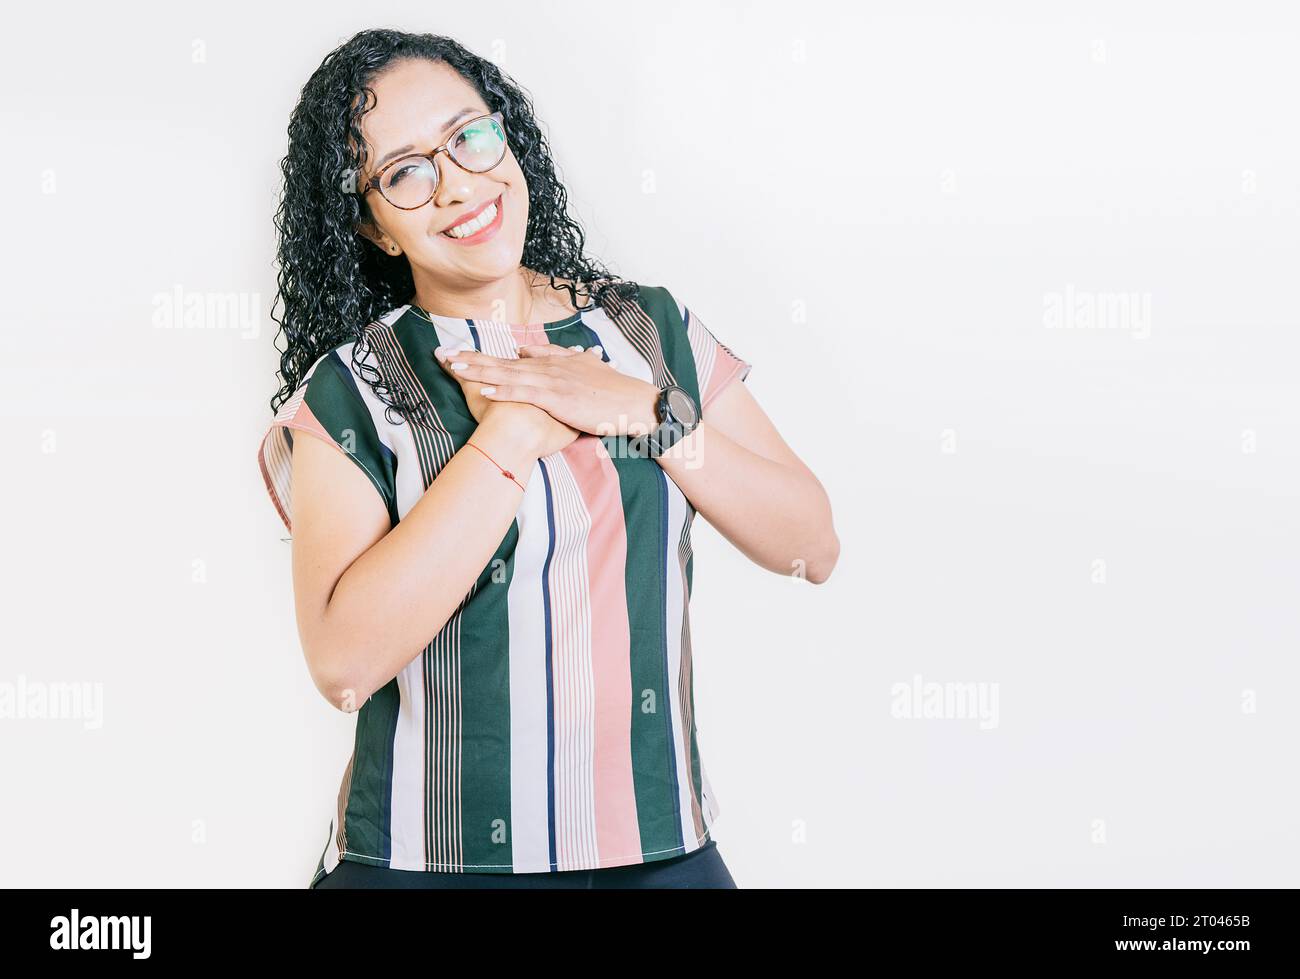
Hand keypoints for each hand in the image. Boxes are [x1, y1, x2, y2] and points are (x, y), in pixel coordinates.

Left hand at [437, 343, 661, 437]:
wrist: (636, 402)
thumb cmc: (614, 393)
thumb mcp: (586, 369)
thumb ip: (559, 358)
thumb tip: (529, 351)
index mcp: (556, 361)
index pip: (514, 356)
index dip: (485, 355)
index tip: (460, 353)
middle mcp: (550, 366)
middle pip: (503, 361)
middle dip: (471, 358)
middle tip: (443, 355)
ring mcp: (553, 380)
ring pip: (509, 373)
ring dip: (479, 370)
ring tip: (453, 367)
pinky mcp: (558, 396)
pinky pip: (526, 392)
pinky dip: (505, 389)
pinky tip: (485, 389)